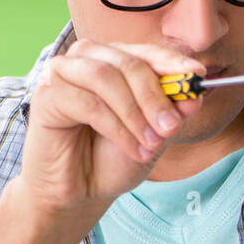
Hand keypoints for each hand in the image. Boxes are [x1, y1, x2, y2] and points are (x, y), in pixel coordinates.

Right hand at [13, 38, 206, 214]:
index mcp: (116, 60)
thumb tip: (194, 95)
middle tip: (172, 127)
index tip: (197, 76)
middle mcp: (89, 58)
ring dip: (135, 113)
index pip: (148, 51)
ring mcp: (63, 73)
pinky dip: (117, 128)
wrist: (79, 192)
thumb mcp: (154, 136)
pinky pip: (88, 103)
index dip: (173, 62)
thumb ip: (172, 113)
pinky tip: (132, 147)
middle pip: (129, 62)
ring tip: (152, 143)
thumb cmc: (113, 159)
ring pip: (106, 78)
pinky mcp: (46, 95)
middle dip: (156, 96)